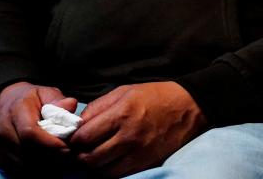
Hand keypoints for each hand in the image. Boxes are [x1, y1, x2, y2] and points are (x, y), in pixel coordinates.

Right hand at [0, 81, 77, 173]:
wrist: (6, 103)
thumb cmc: (32, 99)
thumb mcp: (46, 93)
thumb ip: (58, 100)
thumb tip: (70, 106)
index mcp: (17, 109)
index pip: (30, 132)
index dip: (49, 143)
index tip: (67, 148)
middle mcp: (4, 129)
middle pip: (27, 152)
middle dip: (49, 156)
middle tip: (66, 154)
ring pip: (23, 164)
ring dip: (43, 164)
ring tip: (57, 157)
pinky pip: (17, 170)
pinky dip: (34, 168)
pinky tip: (46, 160)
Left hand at [69, 82, 207, 176]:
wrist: (189, 107)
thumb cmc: (155, 96)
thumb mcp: (125, 91)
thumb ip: (99, 106)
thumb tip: (78, 123)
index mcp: (121, 114)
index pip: (83, 137)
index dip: (73, 138)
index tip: (74, 136)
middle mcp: (128, 136)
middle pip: (88, 158)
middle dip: (79, 155)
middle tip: (81, 149)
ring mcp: (137, 153)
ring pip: (101, 171)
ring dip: (93, 165)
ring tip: (95, 155)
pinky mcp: (145, 163)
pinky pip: (117, 175)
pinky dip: (108, 170)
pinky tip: (110, 160)